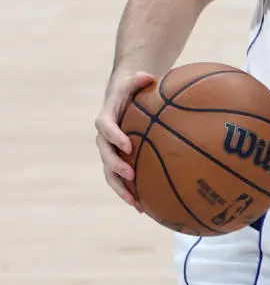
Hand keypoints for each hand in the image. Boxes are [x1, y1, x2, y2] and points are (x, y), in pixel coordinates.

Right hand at [94, 70, 156, 212]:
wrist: (122, 98)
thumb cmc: (131, 89)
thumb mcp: (134, 80)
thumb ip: (139, 79)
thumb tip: (149, 76)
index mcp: (107, 119)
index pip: (105, 128)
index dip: (114, 136)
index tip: (128, 145)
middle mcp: (105, 138)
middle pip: (105, 155)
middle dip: (116, 166)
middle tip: (131, 175)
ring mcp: (110, 152)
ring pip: (110, 174)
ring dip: (121, 188)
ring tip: (136, 203)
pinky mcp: (118, 161)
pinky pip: (121, 179)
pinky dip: (130, 193)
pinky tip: (144, 208)